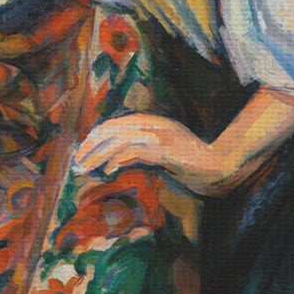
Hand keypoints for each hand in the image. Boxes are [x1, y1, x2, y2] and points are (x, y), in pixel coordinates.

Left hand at [75, 115, 219, 187]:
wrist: (217, 165)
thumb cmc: (191, 162)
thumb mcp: (162, 152)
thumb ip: (142, 151)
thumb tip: (115, 160)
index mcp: (150, 122)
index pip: (113, 125)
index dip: (94, 139)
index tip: (82, 154)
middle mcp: (152, 124)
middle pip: (112, 130)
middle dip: (91, 146)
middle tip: (76, 163)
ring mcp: (159, 135)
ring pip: (119, 140)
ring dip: (99, 155)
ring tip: (85, 169)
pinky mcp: (165, 149)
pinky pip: (135, 152)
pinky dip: (119, 160)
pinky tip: (108, 171)